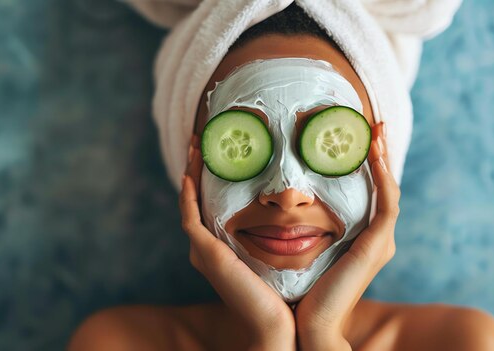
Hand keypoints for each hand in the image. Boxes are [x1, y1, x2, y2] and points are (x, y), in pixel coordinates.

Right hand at [179, 135, 295, 350]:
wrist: (281, 328)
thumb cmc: (288, 295)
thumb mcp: (286, 256)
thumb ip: (285, 235)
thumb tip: (306, 211)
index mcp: (225, 248)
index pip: (213, 205)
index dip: (213, 177)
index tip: (224, 150)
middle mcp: (209, 248)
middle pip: (196, 200)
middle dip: (199, 168)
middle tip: (203, 139)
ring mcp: (203, 251)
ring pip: (189, 203)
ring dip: (191, 173)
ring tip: (196, 145)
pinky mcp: (205, 254)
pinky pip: (189, 217)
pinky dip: (187, 195)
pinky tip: (191, 173)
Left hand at [294, 122, 400, 350]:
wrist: (304, 324)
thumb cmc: (296, 289)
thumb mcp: (295, 249)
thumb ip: (294, 227)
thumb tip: (271, 203)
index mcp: (359, 240)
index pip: (367, 193)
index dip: (366, 164)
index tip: (355, 137)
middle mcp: (375, 239)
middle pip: (383, 187)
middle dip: (378, 154)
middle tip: (372, 124)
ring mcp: (380, 242)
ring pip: (389, 190)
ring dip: (382, 158)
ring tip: (374, 129)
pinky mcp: (378, 246)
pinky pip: (386, 203)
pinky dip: (382, 176)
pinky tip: (371, 152)